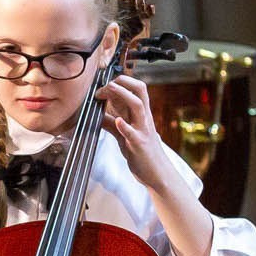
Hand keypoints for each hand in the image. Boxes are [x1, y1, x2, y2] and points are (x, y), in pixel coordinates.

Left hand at [100, 76, 181, 190]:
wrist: (157, 174)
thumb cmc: (141, 153)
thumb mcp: (125, 135)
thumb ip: (112, 124)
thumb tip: (98, 115)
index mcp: (141, 114)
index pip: (136, 89)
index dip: (121, 81)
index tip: (104, 86)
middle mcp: (143, 119)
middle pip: (140, 90)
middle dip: (123, 81)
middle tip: (105, 85)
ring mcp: (142, 130)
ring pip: (138, 106)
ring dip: (123, 95)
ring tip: (110, 89)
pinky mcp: (139, 144)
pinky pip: (132, 133)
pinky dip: (124, 126)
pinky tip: (118, 121)